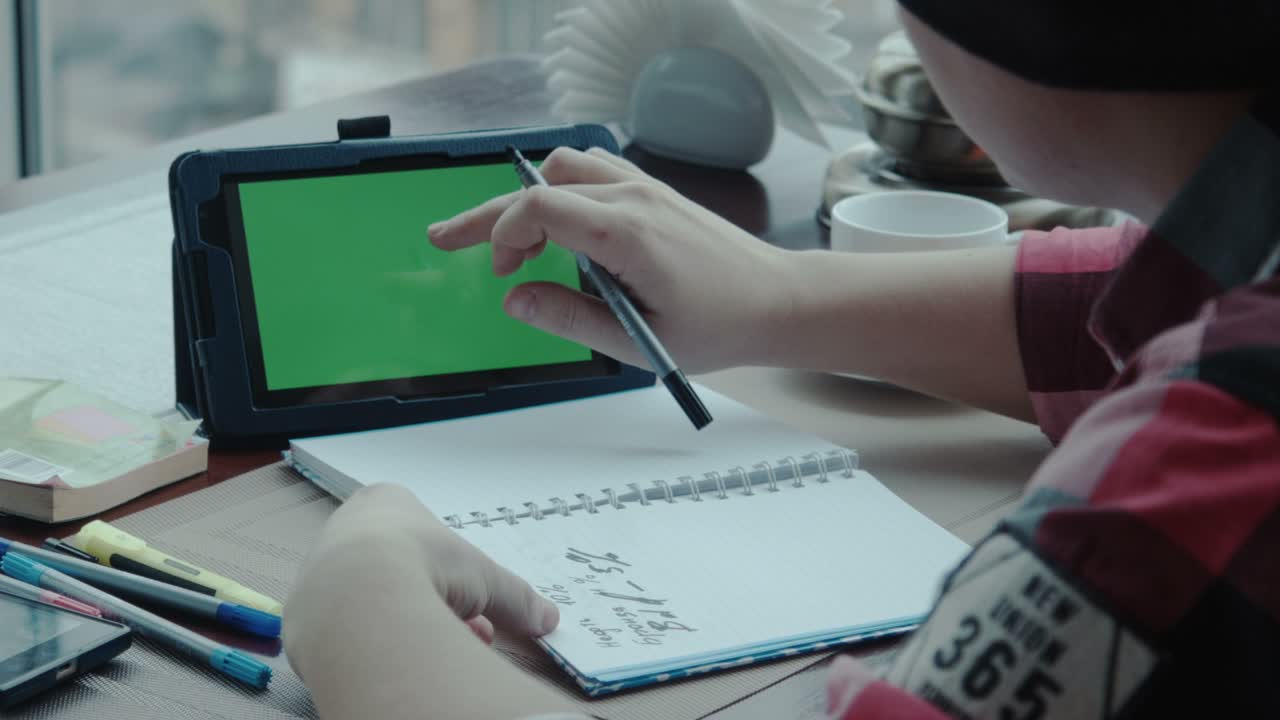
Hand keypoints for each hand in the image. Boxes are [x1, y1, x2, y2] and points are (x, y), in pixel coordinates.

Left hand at [284, 484, 557, 679]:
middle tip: (462, 626)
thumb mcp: (485, 578)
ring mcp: (319, 573)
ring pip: (375, 603)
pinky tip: (398, 654)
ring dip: (409, 623)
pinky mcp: (302, 616)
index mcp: (384, 502)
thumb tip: (546, 618)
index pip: (421, 533)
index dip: (453, 569)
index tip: (469, 593)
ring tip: (436, 643)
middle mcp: (345, 531)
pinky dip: (377, 643)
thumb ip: (516, 598)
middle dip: (436, 603)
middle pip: (401, 572)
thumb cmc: (419, 565)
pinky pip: (348, 630)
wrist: (358, 601)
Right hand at [428, 147, 794, 372]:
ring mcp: (646, 188)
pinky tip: (558, 227)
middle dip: (492, 213)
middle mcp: (634, 197)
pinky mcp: (655, 192)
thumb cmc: (721, 325)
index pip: (539, 206)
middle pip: (542, 182)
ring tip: (515, 245)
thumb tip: (514, 298)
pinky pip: (595, 172)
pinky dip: (563, 191)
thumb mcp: (639, 341)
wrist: (777, 301)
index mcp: (627, 231)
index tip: (500, 271)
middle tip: (449, 239)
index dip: (501, 232)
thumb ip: (570, 319)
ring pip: (567, 167)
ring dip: (531, 199)